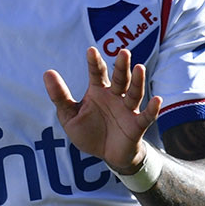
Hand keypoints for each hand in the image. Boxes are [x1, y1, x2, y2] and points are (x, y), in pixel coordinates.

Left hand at [43, 47, 161, 173]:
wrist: (106, 155)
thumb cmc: (89, 132)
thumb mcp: (69, 116)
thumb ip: (59, 96)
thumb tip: (47, 72)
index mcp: (98, 91)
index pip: (97, 73)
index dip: (94, 62)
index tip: (91, 50)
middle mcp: (115, 97)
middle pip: (119, 78)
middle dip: (121, 66)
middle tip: (123, 52)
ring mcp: (127, 109)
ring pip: (134, 93)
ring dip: (137, 81)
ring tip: (139, 67)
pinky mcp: (137, 125)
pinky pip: (146, 116)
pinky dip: (152, 108)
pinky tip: (157, 99)